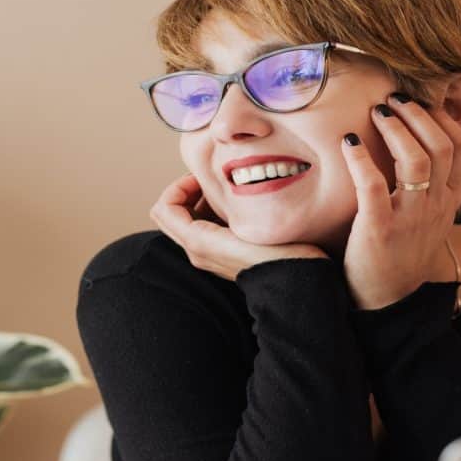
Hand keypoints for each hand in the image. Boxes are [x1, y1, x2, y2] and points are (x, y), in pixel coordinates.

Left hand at [149, 172, 328, 281]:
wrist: (296, 283)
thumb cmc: (276, 254)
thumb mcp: (241, 225)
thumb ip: (217, 206)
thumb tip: (201, 182)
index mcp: (196, 242)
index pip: (164, 207)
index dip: (179, 186)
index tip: (203, 177)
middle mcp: (196, 250)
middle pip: (172, 213)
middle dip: (187, 191)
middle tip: (212, 180)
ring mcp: (208, 254)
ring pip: (189, 219)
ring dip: (201, 200)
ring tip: (227, 190)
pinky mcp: (222, 254)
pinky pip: (204, 227)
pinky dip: (213, 211)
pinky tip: (237, 205)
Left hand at [340, 94, 460, 309]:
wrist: (387, 301)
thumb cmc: (400, 253)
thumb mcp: (428, 218)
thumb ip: (430, 186)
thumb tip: (420, 144)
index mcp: (448, 200)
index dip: (442, 117)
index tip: (419, 100)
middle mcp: (435, 206)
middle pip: (440, 145)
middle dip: (418, 114)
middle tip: (393, 98)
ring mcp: (410, 218)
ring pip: (415, 160)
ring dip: (395, 128)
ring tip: (377, 112)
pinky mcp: (379, 229)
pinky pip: (373, 186)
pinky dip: (361, 159)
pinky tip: (348, 143)